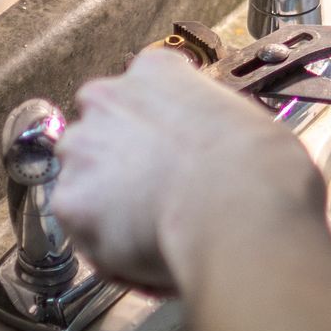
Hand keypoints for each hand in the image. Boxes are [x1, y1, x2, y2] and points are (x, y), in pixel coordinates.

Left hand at [51, 49, 325, 290]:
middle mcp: (106, 99)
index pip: (142, 88)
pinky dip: (107, 249)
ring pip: (84, 181)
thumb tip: (216, 156)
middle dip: (122, 163)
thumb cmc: (260, 167)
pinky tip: (145, 259)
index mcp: (155, 71)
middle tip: (159, 196)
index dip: (158, 125)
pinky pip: (84, 232)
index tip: (174, 150)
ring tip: (152, 235)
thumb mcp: (247, 123)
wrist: (240, 209)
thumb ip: (211, 128)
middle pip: (101, 132)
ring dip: (108, 205)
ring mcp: (81, 149)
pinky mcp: (69, 201)